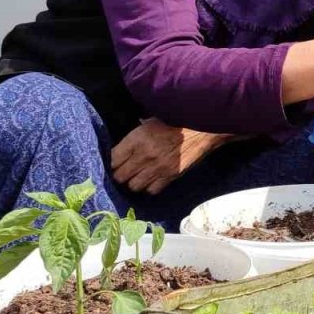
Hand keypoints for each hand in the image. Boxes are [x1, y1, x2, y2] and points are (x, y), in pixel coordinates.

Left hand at [110, 118, 233, 194]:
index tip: (116, 162)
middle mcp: (144, 155)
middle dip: (120, 174)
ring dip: (134, 181)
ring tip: (139, 175)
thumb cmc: (174, 123)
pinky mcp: (170, 176)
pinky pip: (151, 190)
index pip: (112, 160)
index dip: (112, 162)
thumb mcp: (150, 123)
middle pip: (120, 176)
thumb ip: (134, 137)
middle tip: (126, 170)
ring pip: (133, 186)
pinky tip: (153, 178)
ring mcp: (157, 168)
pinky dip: (150, 186)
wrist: (201, 129)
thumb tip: (120, 149)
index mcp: (137, 139)